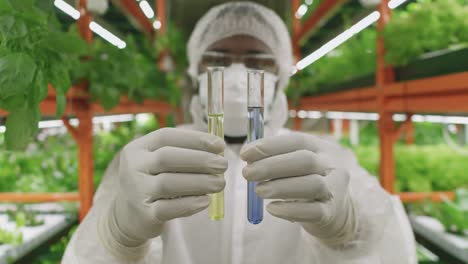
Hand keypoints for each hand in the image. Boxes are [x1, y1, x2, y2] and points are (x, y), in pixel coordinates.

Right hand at [99, 128, 226, 259]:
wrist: (130, 215)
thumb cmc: (154, 181)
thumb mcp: (159, 162)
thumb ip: (183, 152)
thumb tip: (217, 148)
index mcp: (138, 148)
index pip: (166, 136)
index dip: (195, 139)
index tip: (219, 145)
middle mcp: (133, 167)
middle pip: (167, 158)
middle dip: (200, 160)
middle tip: (223, 165)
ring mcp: (136, 191)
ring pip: (169, 183)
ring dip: (200, 182)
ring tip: (220, 183)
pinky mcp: (144, 215)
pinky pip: (169, 208)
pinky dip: (190, 204)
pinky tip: (205, 200)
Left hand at [240, 133, 357, 245]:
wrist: (334, 211)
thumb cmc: (305, 181)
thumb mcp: (294, 164)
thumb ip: (274, 157)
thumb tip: (247, 155)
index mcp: (319, 148)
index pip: (297, 141)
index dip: (270, 146)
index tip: (245, 154)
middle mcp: (330, 165)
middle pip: (305, 160)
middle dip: (272, 166)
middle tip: (247, 173)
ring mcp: (333, 189)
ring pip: (312, 184)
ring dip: (280, 187)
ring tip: (258, 190)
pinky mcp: (330, 213)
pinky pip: (313, 211)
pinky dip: (290, 209)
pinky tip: (272, 208)